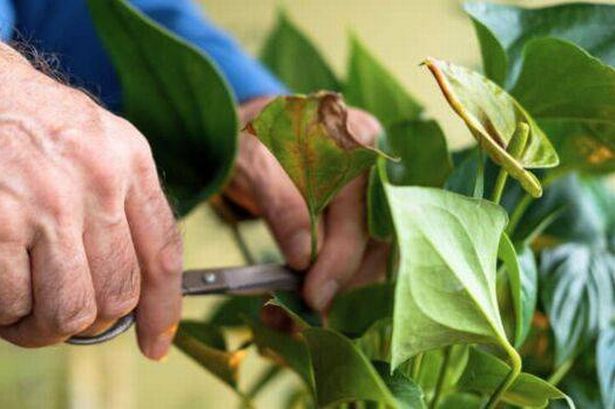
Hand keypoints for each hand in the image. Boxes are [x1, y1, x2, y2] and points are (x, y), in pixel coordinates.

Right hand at [0, 44, 181, 359]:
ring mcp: (48, 202)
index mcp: (130, 162)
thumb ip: (125, 206)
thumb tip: (136, 289)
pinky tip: (2, 289)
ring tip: (28, 309)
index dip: (163, 310)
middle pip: (119, 295)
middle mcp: (98, 181)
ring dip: (47, 326)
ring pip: (72, 311)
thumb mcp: (100, 145)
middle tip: (66, 315)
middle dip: (92, 321)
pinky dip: (7, 312)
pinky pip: (15, 303)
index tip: (156, 341)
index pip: (163, 255)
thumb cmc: (34, 124)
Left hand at [225, 97, 388, 311]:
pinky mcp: (362, 219)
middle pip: (375, 240)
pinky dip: (330, 284)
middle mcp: (376, 169)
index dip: (340, 258)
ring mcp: (373, 195)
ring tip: (286, 315)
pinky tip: (298, 301)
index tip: (312, 295)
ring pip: (371, 256)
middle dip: (335, 283)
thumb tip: (304, 256)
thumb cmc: (252, 140)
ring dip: (333, 291)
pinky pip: (359, 258)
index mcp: (357, 139)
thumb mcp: (256, 162)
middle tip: (297, 315)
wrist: (252, 138)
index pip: (362, 210)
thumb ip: (282, 204)